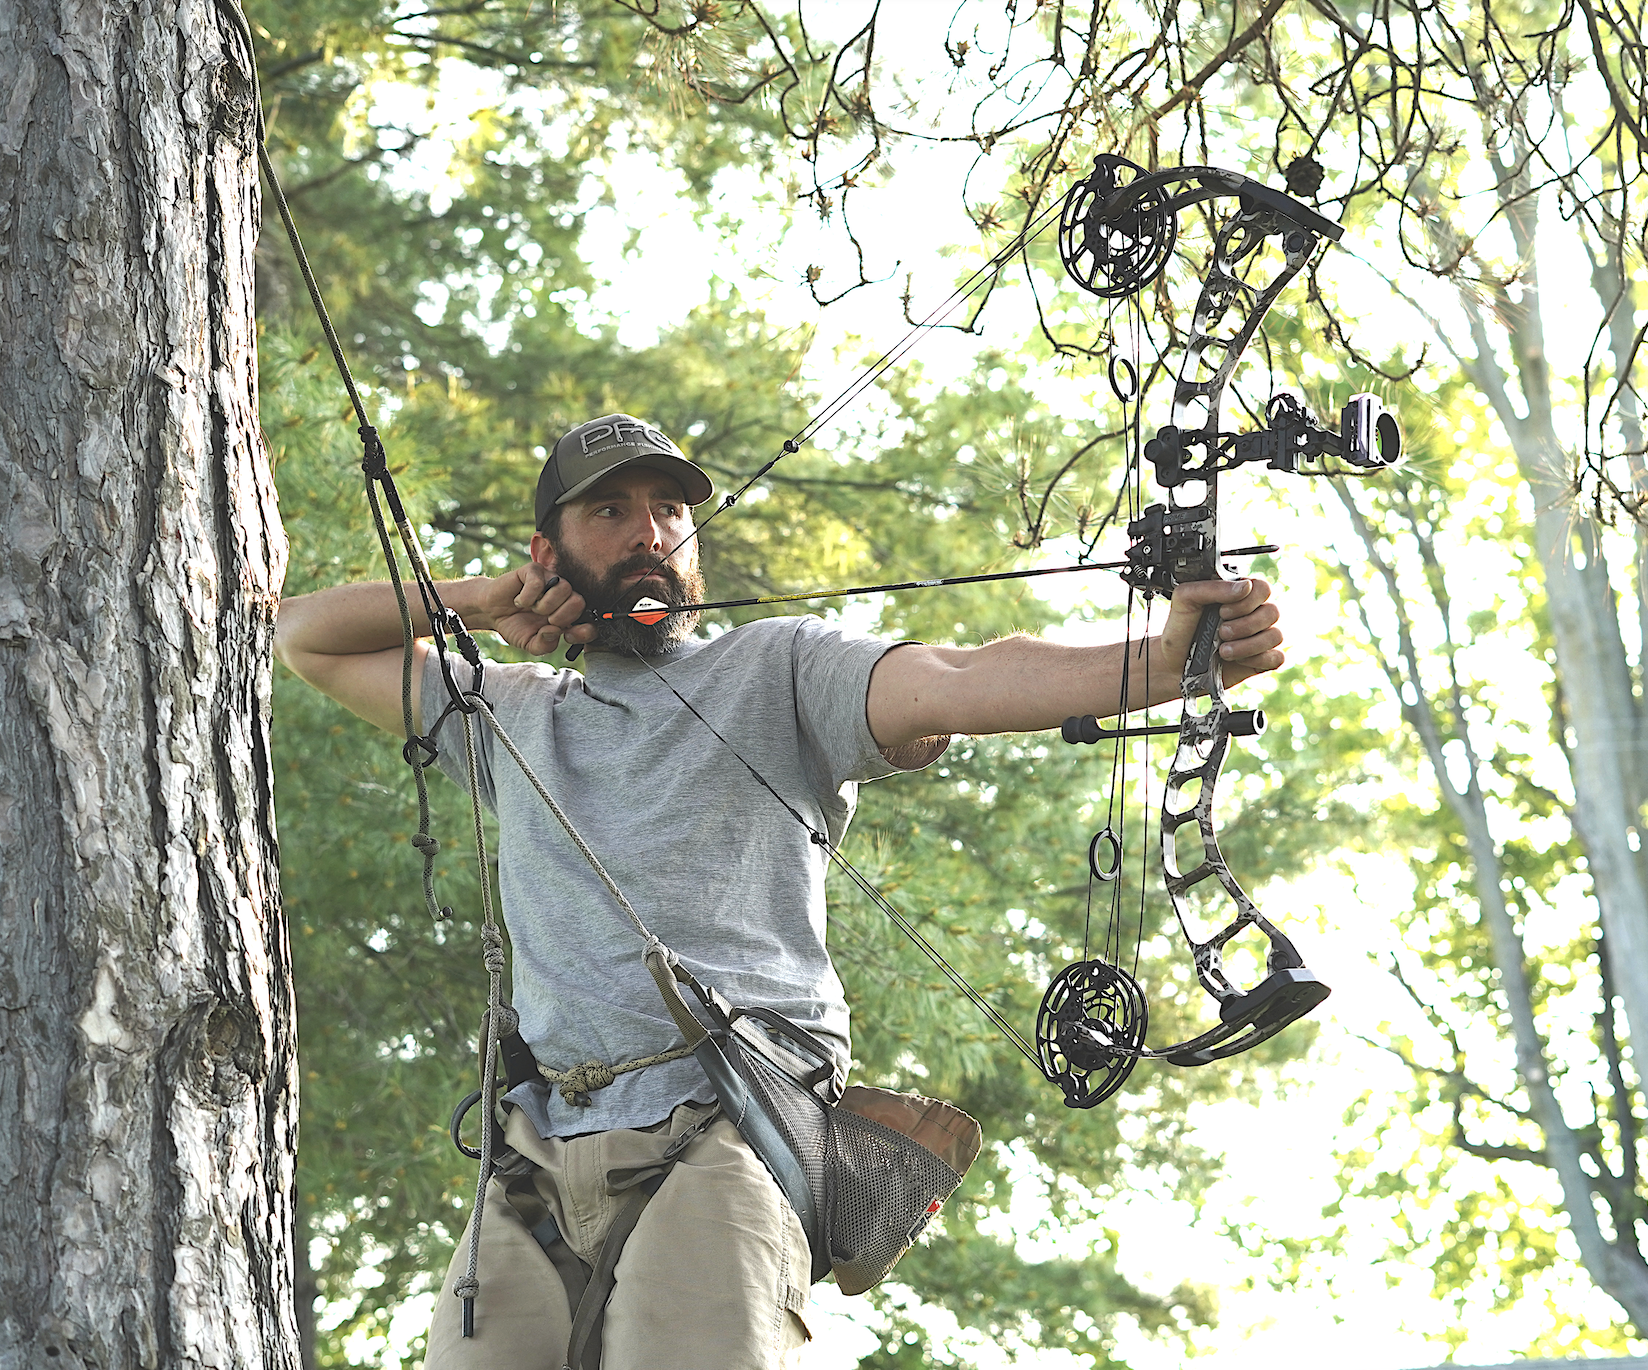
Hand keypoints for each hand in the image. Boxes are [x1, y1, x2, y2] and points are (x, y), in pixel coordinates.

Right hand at [481, 564, 598, 656]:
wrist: (491, 611)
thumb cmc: (515, 625)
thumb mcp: (530, 644)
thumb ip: (545, 645)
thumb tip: (555, 633)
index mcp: (567, 615)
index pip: (590, 622)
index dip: (583, 631)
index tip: (567, 636)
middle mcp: (563, 596)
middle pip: (579, 602)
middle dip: (561, 616)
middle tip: (545, 619)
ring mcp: (550, 580)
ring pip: (564, 589)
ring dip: (544, 605)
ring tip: (532, 608)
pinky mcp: (534, 570)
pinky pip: (539, 582)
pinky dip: (527, 597)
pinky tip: (519, 600)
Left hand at [1160, 577, 1283, 685]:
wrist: (1172, 664)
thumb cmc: (1180, 630)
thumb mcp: (1185, 599)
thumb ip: (1212, 588)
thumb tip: (1245, 586)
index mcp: (1239, 595)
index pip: (1262, 588)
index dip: (1246, 602)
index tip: (1222, 611)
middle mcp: (1254, 614)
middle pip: (1272, 612)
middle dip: (1244, 625)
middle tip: (1221, 633)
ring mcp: (1260, 637)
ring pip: (1276, 636)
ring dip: (1248, 645)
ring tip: (1223, 651)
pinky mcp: (1262, 660)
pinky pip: (1277, 657)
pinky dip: (1257, 660)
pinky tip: (1237, 660)